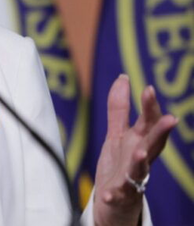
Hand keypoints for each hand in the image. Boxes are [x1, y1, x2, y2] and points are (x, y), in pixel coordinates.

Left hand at [93, 74, 176, 225]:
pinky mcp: (119, 194)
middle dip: (161, 131)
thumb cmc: (121, 163)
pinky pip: (117, 195)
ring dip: (141, 161)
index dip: (150, 106)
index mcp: (140, 141)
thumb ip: (119, 108)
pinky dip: (113, 195)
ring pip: (140, 169)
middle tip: (171, 119)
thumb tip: (124, 77)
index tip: (149, 88)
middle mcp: (140, 158)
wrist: (116, 200)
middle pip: (153, 143)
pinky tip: (108, 195)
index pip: (149, 122)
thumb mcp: (118, 133)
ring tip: (140, 153)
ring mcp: (132, 177)